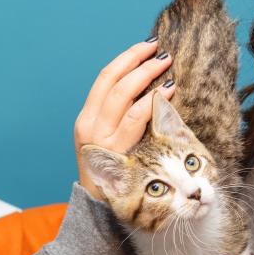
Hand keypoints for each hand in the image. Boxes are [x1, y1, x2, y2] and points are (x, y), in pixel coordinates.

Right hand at [74, 39, 174, 194]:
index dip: (127, 58)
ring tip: (166, 68)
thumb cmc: (110, 173)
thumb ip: (117, 117)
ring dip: (147, 77)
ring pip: (125, 96)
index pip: (105, 78)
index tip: (146, 46)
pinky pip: (136, 119)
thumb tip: (144, 87)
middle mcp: (90, 125)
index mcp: (86, 118)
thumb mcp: (106, 141)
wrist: (98, 207)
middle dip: (140, 63)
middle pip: (115, 82)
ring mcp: (103, 138)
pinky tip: (167, 93)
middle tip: (162, 53)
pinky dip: (152, 102)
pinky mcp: (117, 151)